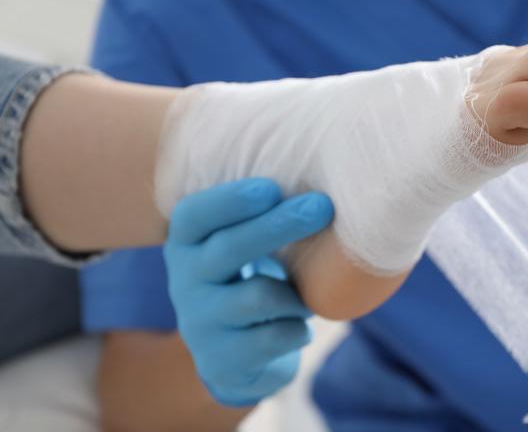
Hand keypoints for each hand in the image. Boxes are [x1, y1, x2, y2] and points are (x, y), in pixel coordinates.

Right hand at [164, 178, 333, 405]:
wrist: (235, 357)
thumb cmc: (250, 281)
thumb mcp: (244, 246)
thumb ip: (263, 217)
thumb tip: (317, 189)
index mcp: (186, 245)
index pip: (193, 216)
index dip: (229, 200)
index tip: (271, 187)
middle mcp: (184, 282)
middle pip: (229, 248)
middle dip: (280, 225)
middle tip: (322, 207)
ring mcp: (198, 324)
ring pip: (257, 297)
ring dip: (295, 293)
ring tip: (307, 296)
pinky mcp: (220, 361)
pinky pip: (272, 338)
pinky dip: (296, 329)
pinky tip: (298, 326)